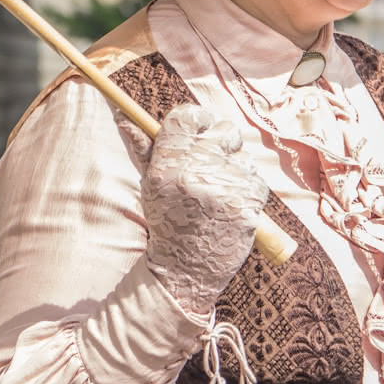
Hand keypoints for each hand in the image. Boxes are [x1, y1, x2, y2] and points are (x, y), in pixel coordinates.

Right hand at [141, 104, 268, 314]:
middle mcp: (197, 169)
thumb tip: (127, 117)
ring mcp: (225, 185)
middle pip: (225, 128)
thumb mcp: (151, 184)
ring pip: (244, 155)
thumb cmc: (167, 221)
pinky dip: (247, 190)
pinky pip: (256, 179)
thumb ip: (145, 148)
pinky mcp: (248, 202)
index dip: (198, 118)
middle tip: (211, 163)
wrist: (185, 269)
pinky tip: (230, 206)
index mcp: (168, 162)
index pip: (189, 114)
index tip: (200, 128)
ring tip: (218, 192)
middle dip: (221, 142)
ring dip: (235, 168)